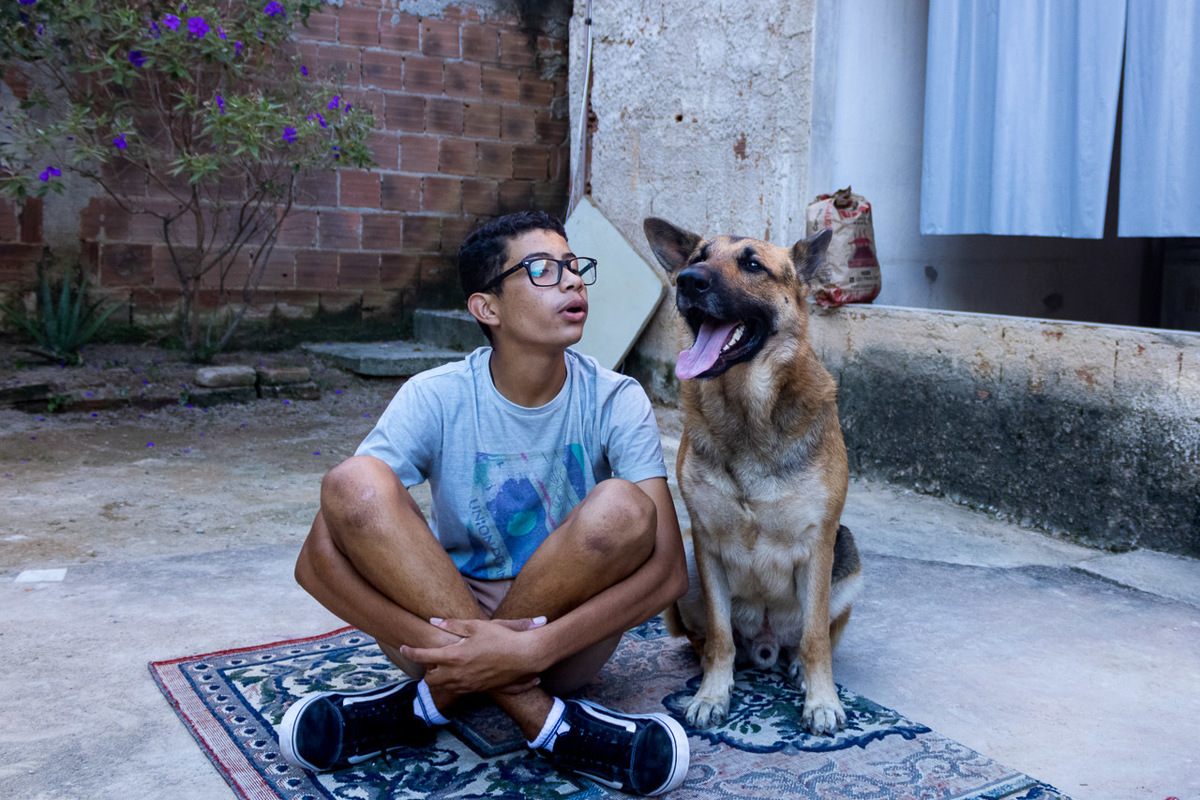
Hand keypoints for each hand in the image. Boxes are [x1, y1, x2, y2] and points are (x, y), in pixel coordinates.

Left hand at [400, 616, 546, 695]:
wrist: (525, 657)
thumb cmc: (502, 638)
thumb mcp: (476, 626)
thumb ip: (453, 625)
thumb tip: (433, 622)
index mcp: (454, 656)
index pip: (424, 656)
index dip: (410, 651)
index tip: (403, 647)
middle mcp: (457, 674)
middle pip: (430, 679)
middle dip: (426, 670)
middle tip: (430, 658)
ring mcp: (468, 684)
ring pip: (443, 687)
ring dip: (439, 677)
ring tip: (444, 665)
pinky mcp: (478, 690)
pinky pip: (458, 689)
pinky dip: (454, 682)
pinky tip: (462, 672)